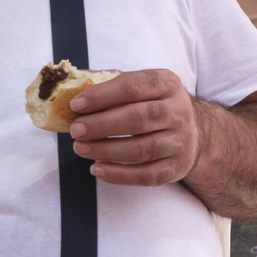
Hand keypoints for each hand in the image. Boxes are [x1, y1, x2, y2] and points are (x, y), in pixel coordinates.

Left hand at [67, 69, 201, 186]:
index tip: (76, 105)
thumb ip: (104, 81)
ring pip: (142, 149)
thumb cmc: (150, 104)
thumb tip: (66, 82)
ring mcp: (181, 141)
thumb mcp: (136, 85)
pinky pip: (147, 175)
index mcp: (166, 84)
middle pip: (139, 119)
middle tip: (75, 130)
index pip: (133, 86)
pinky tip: (97, 169)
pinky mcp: (177, 167)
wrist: (190, 131)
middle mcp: (179, 111)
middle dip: (102, 125)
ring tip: (80, 148)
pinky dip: (120, 175)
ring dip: (106, 150)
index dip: (102, 96)